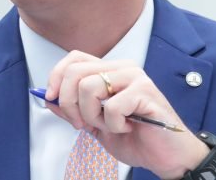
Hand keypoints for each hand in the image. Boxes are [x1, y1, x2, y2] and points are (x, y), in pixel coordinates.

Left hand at [45, 50, 208, 179]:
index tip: (51, 98)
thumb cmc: (135, 138)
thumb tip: (49, 98)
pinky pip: (111, 106)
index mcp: (110, 70)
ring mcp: (135, 77)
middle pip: (76, 72)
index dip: (56, 77)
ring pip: (89, 88)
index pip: (74, 59)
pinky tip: (127, 127)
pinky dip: (113, 125)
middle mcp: (122, 68)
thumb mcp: (95, 124)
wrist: (166, 157)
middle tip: (81, 123)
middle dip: (69, 103)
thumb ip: (73, 109)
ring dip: (92, 116)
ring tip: (110, 126)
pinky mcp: (145, 91)